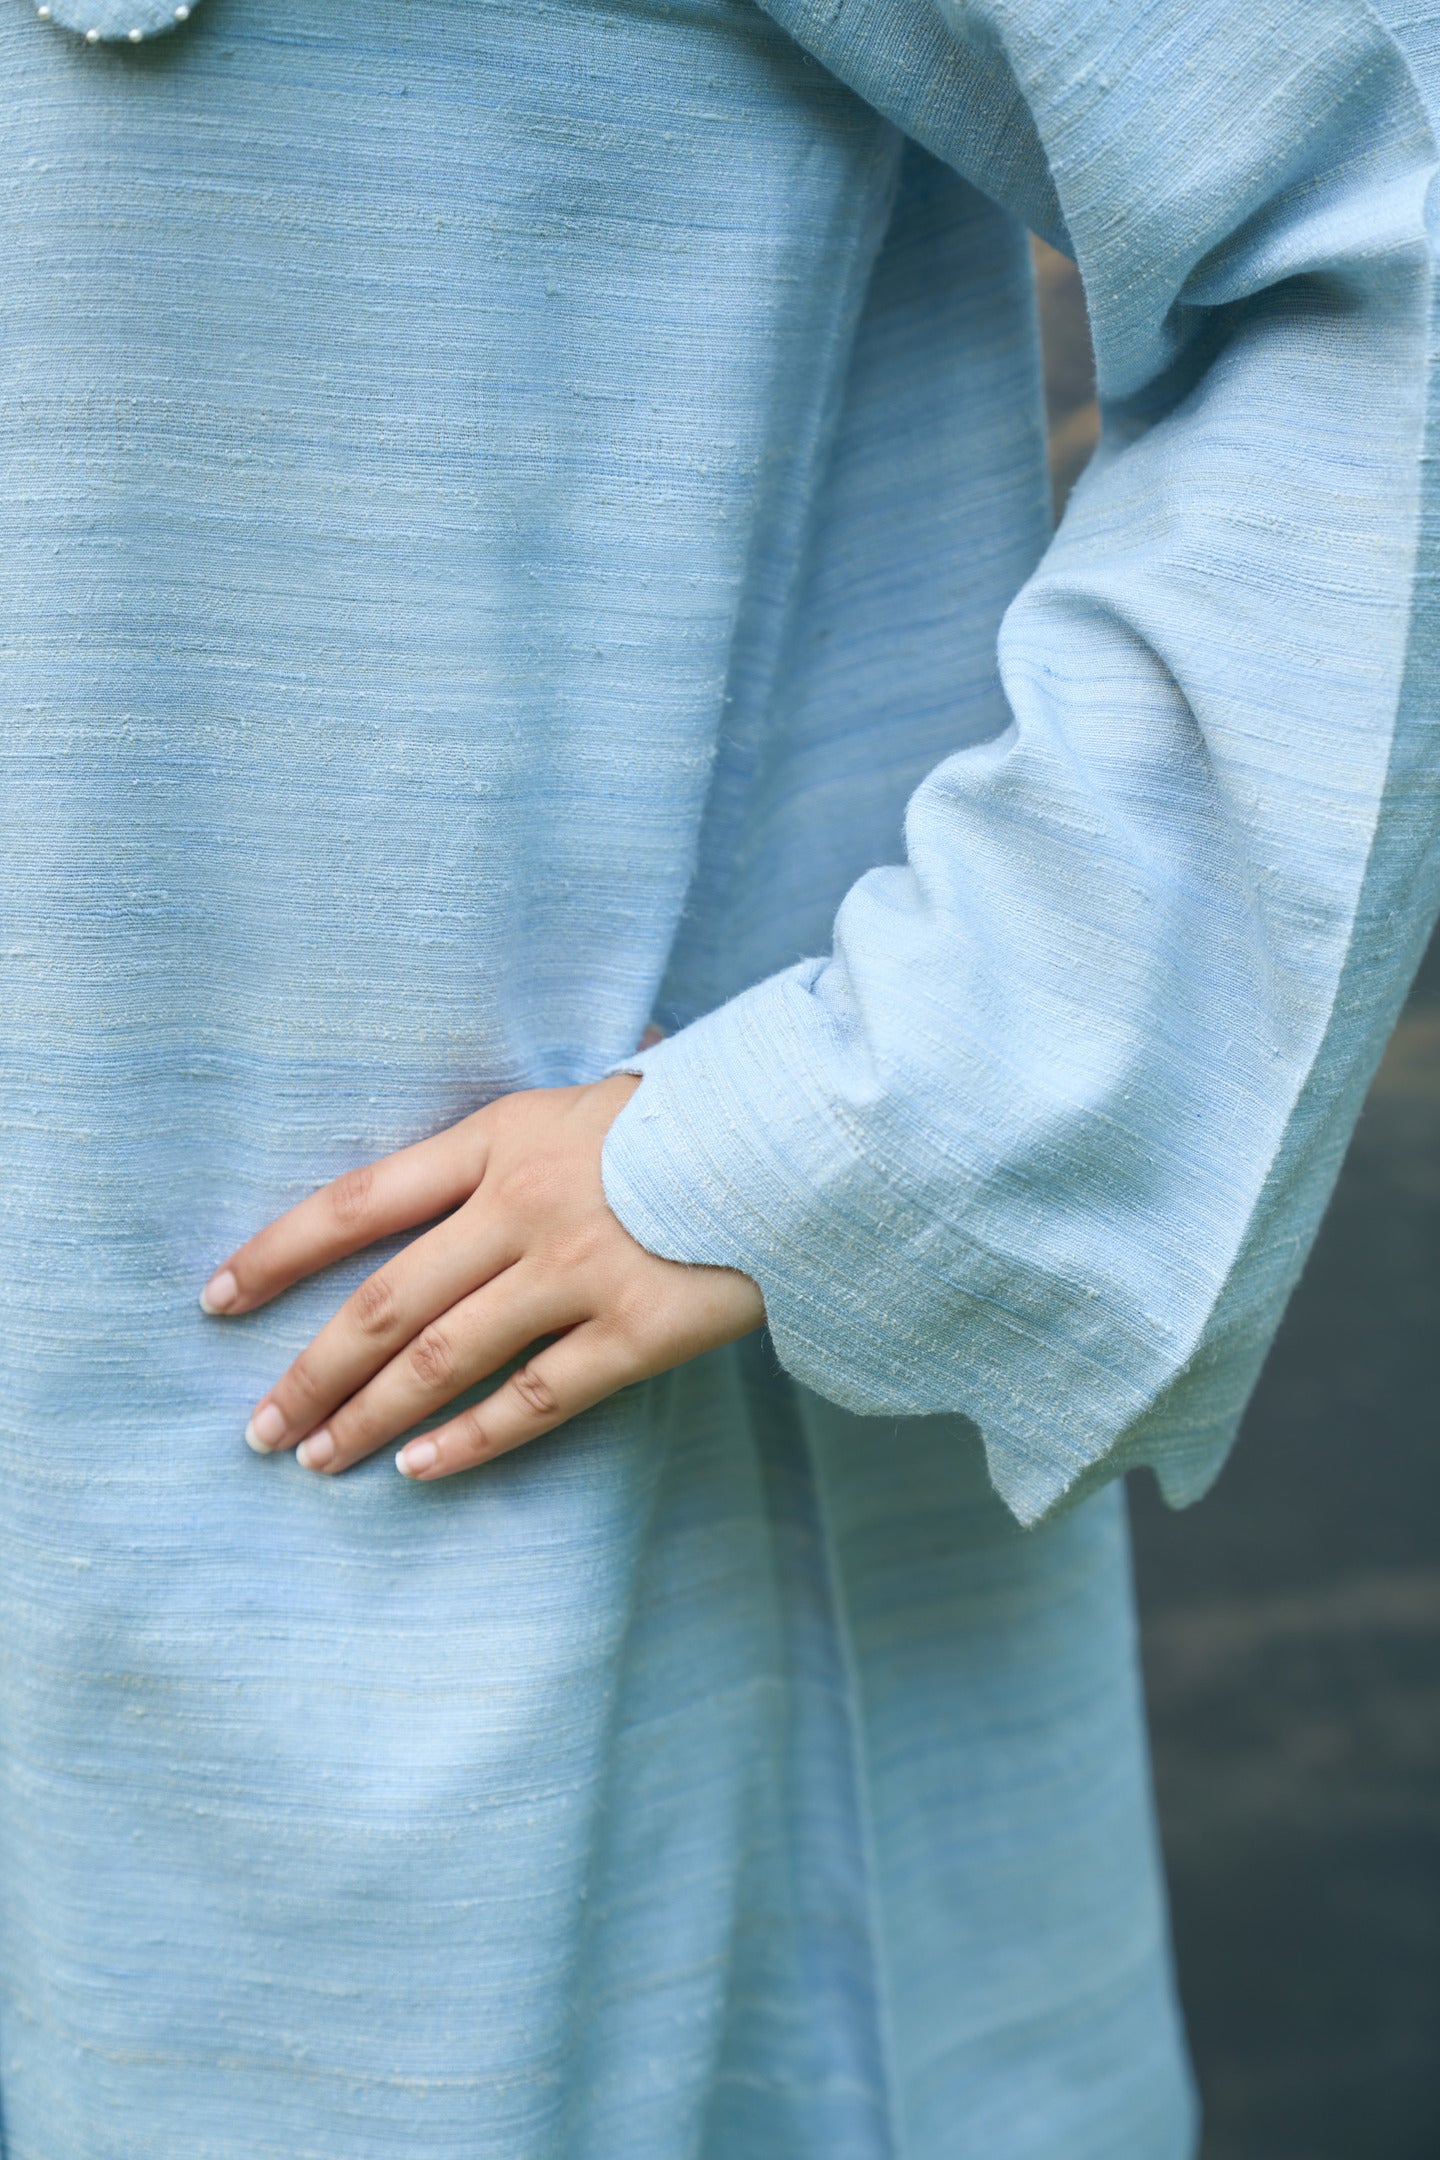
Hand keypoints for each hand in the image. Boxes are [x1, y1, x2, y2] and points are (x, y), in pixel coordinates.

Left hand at [199, 1075, 764, 1480]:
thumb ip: (543, 1119)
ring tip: (315, 1460)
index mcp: (503, 1136)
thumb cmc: (706, 1108)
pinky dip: (470, 1441)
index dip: (277, 1253)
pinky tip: (419, 1471)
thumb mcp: (605, 1088)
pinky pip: (534, 1400)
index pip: (357, 1201)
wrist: (811, 1136)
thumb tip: (522, 1114)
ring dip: (368, 1417)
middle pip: (384, 1301)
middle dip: (309, 1370)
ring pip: (441, 1359)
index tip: (217, 1299)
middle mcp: (523, 1206)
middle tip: (257, 1426)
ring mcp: (578, 1272)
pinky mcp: (637, 1333)